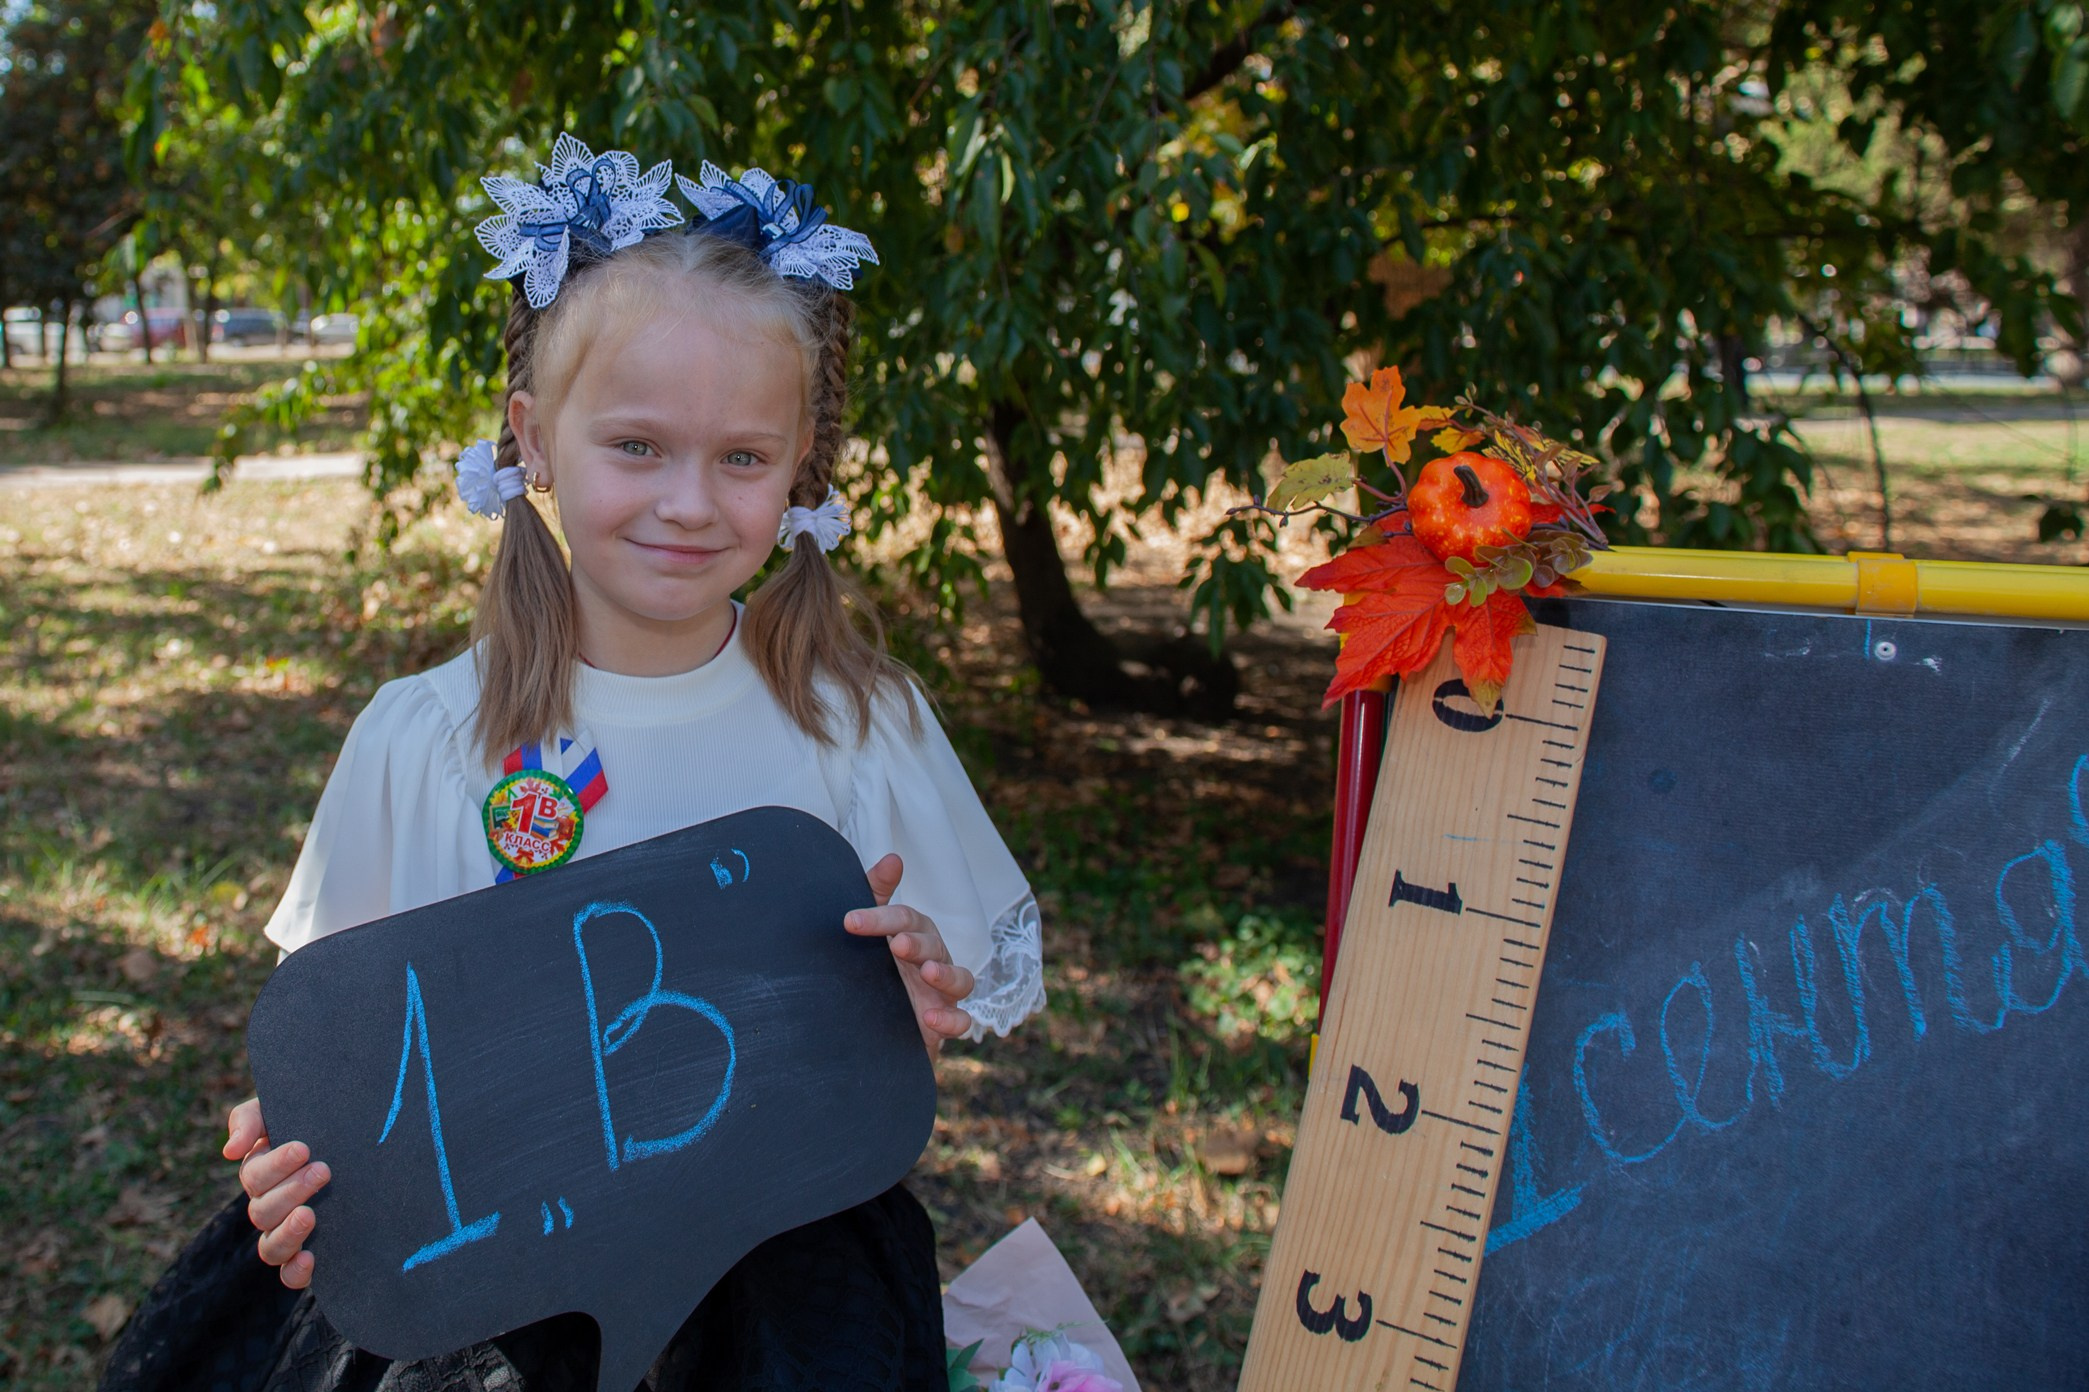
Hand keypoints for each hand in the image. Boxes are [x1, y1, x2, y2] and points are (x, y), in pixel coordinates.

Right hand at [225, 1096, 329, 1289]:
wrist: (354, 1135)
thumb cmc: (312, 1120)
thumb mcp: (280, 1110)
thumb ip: (250, 1120)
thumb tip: (230, 1151)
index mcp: (260, 1173)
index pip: (255, 1176)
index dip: (276, 1165)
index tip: (304, 1148)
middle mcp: (269, 1207)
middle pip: (264, 1210)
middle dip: (291, 1190)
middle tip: (323, 1170)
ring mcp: (288, 1232)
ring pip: (271, 1246)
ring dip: (288, 1231)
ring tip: (310, 1214)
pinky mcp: (307, 1254)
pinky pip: (289, 1275)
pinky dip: (294, 1272)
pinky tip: (310, 1258)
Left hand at [846, 854, 974, 1054]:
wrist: (872, 1022)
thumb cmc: (877, 966)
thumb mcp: (872, 930)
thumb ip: (877, 893)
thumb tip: (893, 858)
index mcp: (916, 935)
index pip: (905, 919)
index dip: (880, 919)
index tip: (850, 922)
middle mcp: (934, 960)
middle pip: (934, 945)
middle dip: (917, 943)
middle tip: (897, 945)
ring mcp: (942, 992)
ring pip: (961, 980)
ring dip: (946, 975)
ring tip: (928, 973)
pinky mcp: (945, 1021)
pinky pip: (961, 1021)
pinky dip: (951, 1020)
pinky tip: (930, 1019)